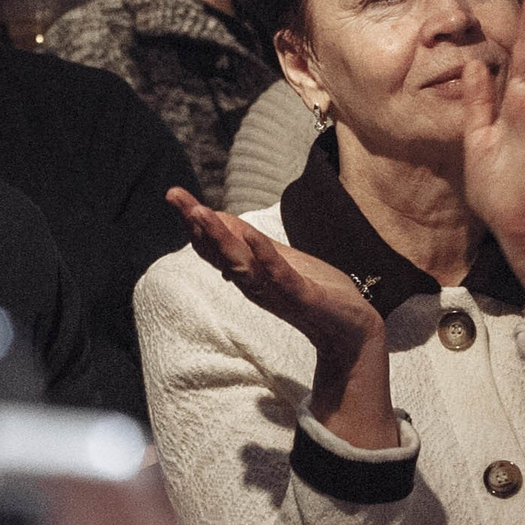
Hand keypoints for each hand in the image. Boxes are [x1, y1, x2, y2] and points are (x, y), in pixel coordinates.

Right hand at [168, 188, 381, 363]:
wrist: (350, 329)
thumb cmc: (314, 292)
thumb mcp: (276, 261)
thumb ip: (249, 247)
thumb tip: (220, 226)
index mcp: (249, 273)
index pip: (215, 245)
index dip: (194, 221)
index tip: (174, 195)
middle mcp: (256, 282)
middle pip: (219, 251)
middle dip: (197, 224)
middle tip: (174, 196)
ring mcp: (277, 290)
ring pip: (242, 263)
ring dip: (221, 238)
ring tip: (201, 212)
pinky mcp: (303, 297)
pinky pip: (280, 276)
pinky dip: (265, 257)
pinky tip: (252, 237)